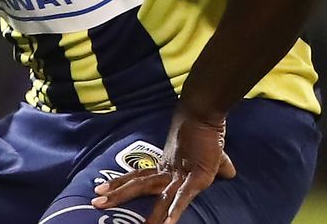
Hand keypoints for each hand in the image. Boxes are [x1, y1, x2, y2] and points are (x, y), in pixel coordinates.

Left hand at [92, 106, 235, 223]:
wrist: (205, 113)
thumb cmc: (206, 133)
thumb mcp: (213, 157)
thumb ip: (220, 167)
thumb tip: (231, 172)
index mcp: (166, 168)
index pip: (139, 178)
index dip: (121, 184)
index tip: (101, 190)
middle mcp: (167, 172)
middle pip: (138, 185)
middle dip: (118, 195)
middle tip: (96, 202)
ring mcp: (180, 176)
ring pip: (154, 193)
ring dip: (141, 206)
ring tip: (128, 221)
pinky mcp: (196, 178)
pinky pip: (182, 198)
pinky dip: (174, 211)